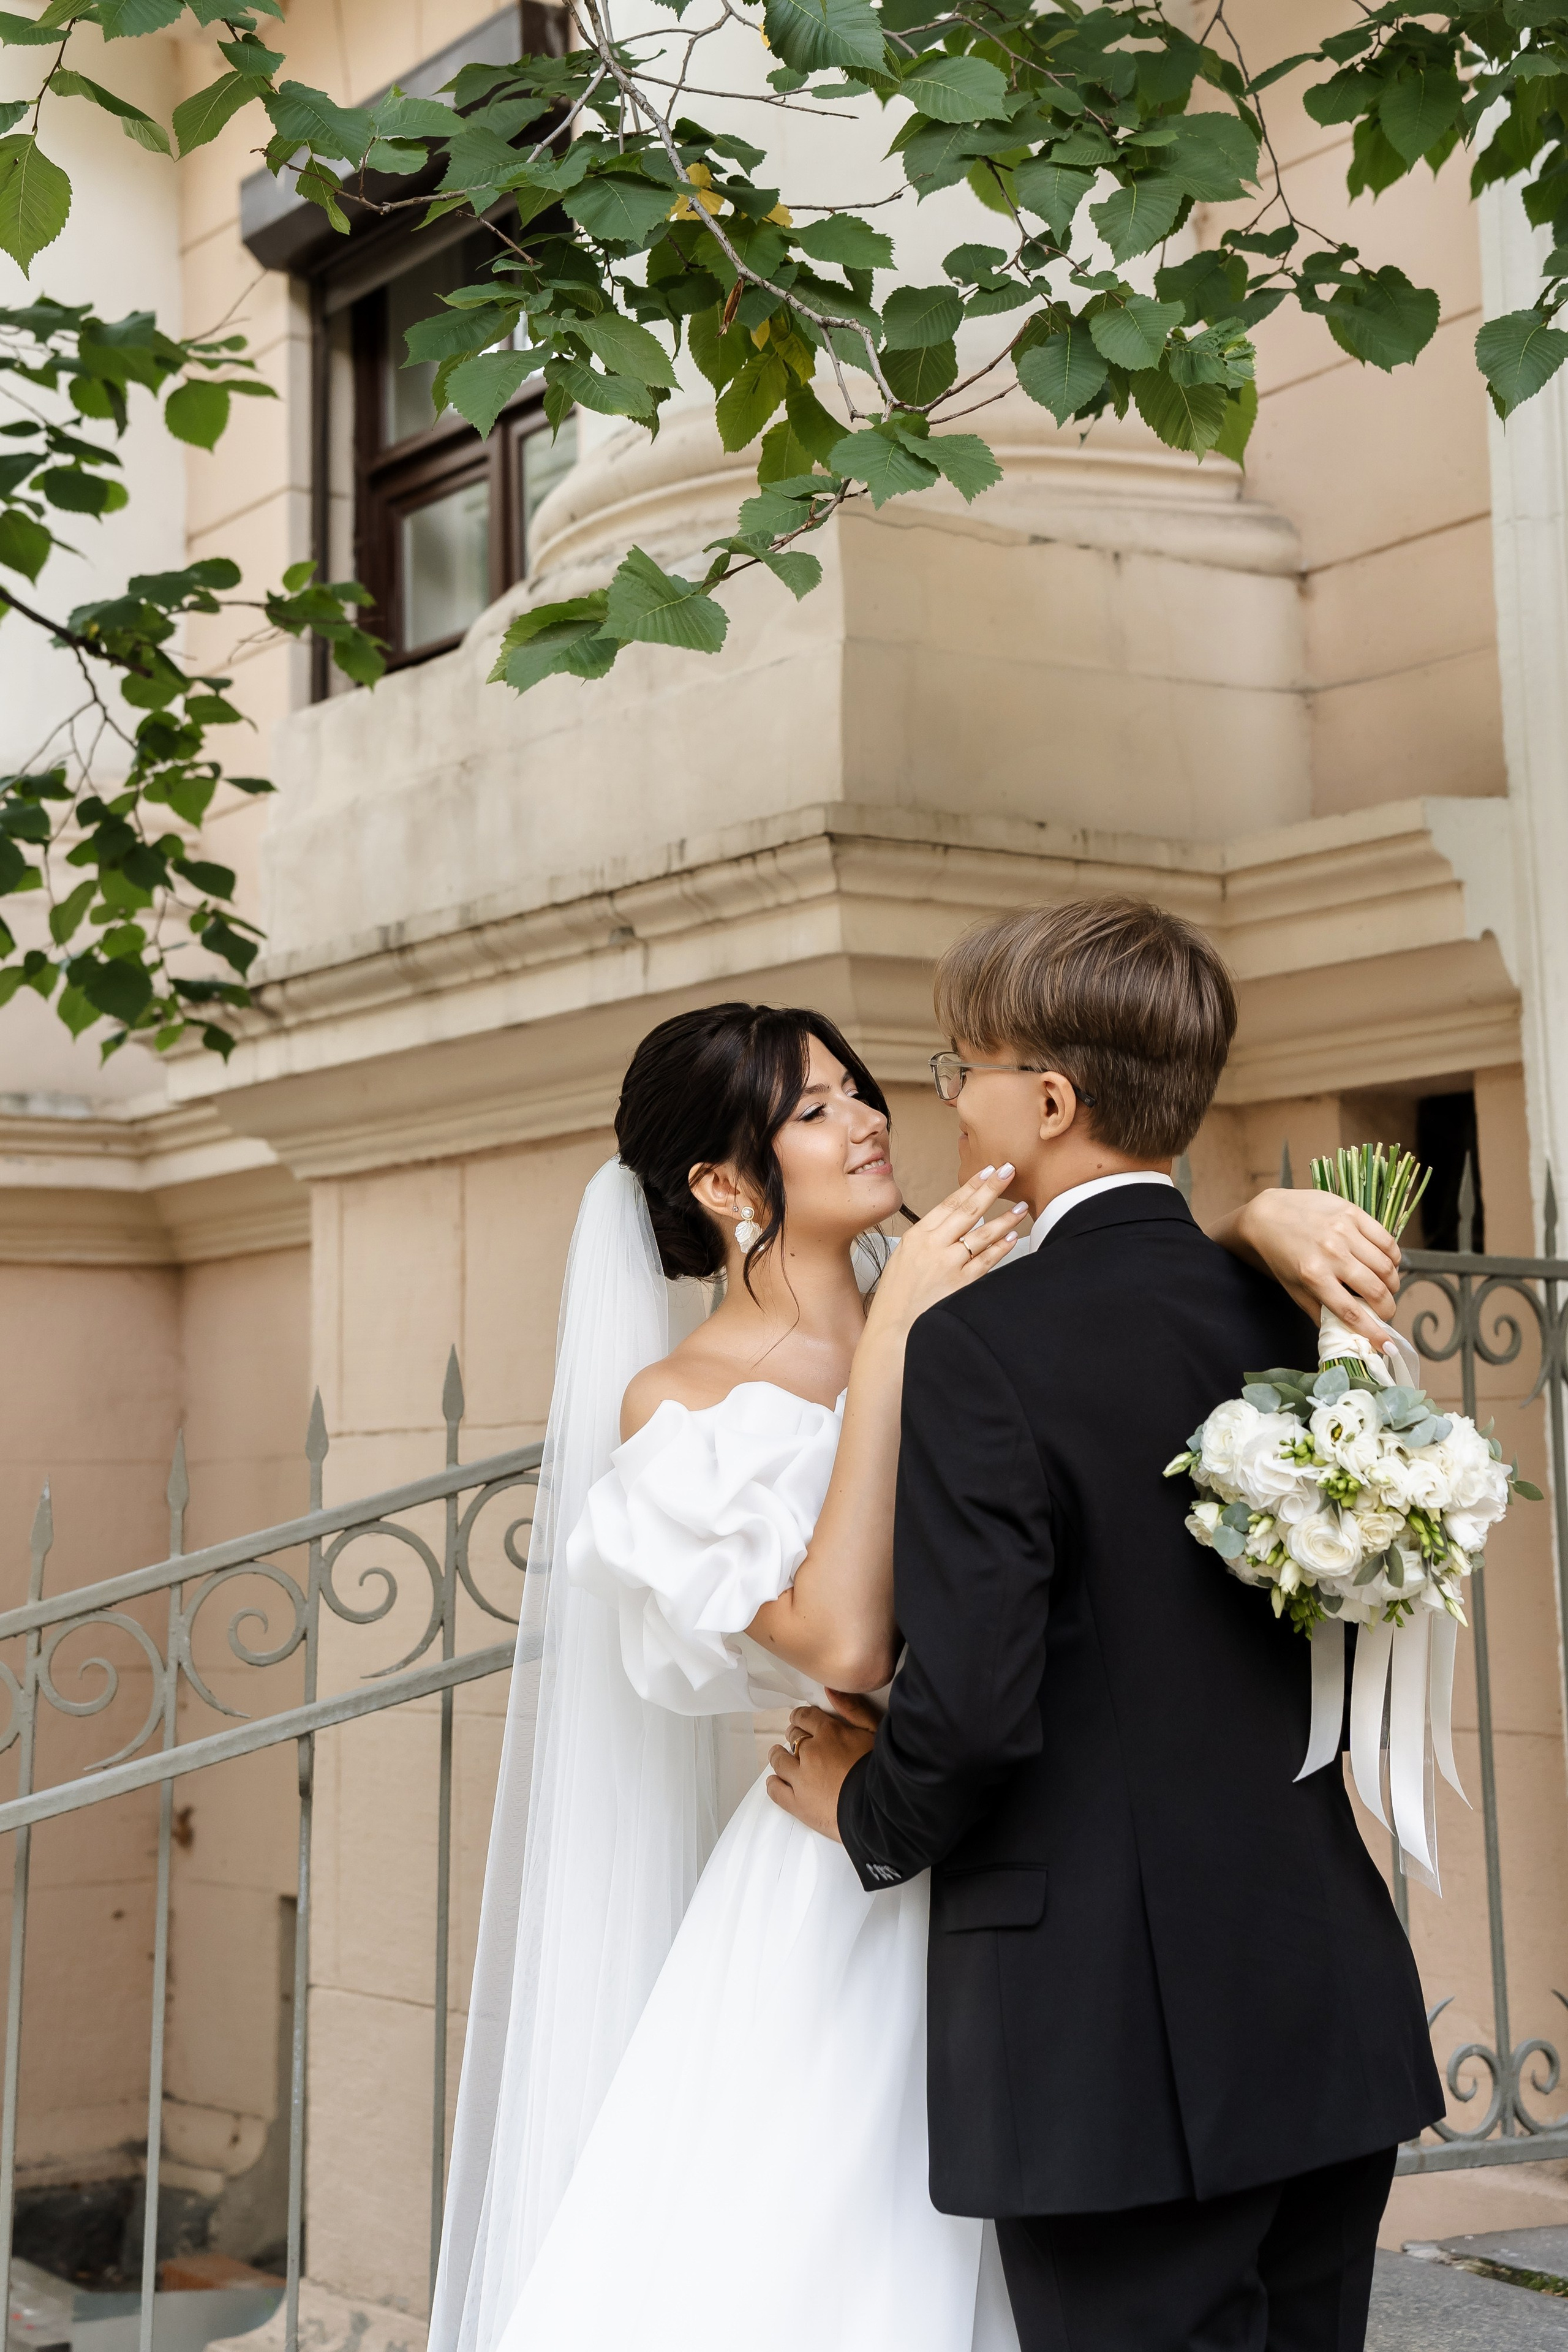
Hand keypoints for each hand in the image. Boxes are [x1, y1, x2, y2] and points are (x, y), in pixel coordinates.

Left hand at [766, 1696, 877, 1841]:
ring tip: (780, 1756)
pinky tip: (774, 1781)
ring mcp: (801, 1779)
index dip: (802, 1717)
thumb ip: (853, 1709)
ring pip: (780, 1761)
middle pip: (793, 1737)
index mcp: (829, 1732)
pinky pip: (776, 1790)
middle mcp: (810, 1752)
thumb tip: (830, 1689)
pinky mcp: (797, 1803)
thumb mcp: (875, 1732)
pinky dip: (773, 1783)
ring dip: (779, 1756)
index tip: (800, 1720)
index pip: (806, 1717)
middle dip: (794, 1736)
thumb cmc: (882, 1770)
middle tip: (796, 1741)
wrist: (881, 1809)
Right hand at [866, 1165, 1026, 1337]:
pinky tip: (1013, 1238)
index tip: (988, 1171)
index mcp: (917, 1236)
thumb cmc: (897, 1297)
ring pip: (982, 1235)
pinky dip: (1001, 1249)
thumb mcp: (903, 1258)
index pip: (949, 1204)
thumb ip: (927, 1240)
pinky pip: (986, 1262)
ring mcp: (947, 1265)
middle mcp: (932, 1246)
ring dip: (1004, 1219)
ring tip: (1021, 1207)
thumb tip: (954, 1226)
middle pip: (968, 1211)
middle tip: (1009, 1171)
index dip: (971, 1186)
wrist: (892, 1330)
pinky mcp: (960, 1285)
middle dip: (991, 1189)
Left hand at [1232, 1187, 1400, 1338]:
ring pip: (1386, 1266)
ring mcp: (1345, 1231)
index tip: (1388, 1346)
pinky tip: (1388, 1265)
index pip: (1352, 1312)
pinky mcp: (1354, 1213)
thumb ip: (1319, 1311)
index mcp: (1314, 1276)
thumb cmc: (1282, 1255)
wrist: (1269, 1214)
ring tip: (1387, 1290)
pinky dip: (1394, 1257)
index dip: (1374, 1333)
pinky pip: (1387, 1241)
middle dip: (1387, 1308)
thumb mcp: (1294, 1288)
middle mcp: (1331, 1254)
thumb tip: (1345, 1334)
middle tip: (1386, 1312)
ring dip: (1392, 1284)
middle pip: (1376, 1290)